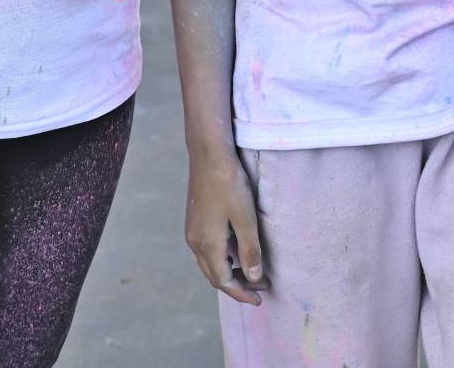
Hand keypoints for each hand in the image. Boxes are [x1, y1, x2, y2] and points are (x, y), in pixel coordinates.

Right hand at [186, 148, 267, 305]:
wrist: (208, 154)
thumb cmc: (229, 184)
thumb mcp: (245, 218)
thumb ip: (249, 250)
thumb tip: (253, 278)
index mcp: (207, 244)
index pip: (224, 281)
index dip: (242, 293)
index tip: (260, 298)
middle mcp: (194, 242)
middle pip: (214, 275)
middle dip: (236, 286)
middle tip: (259, 289)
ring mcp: (192, 230)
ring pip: (208, 263)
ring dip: (228, 273)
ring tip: (250, 273)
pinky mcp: (194, 220)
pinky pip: (206, 251)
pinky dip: (221, 259)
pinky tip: (235, 252)